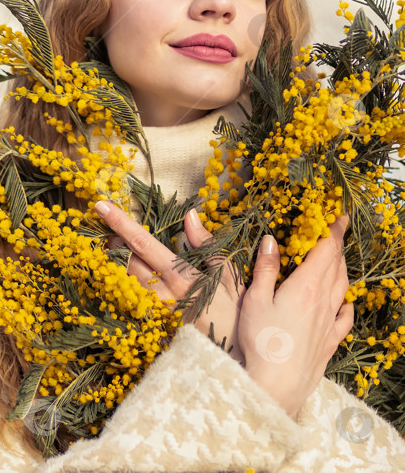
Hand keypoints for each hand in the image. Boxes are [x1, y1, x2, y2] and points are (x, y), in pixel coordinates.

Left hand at [95, 201, 245, 361]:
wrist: (236, 367)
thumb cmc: (236, 317)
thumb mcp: (229, 277)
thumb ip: (208, 245)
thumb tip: (190, 216)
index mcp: (181, 277)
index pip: (144, 244)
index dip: (121, 223)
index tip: (101, 206)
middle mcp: (162, 296)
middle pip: (125, 261)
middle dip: (114, 240)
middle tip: (109, 227)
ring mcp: (154, 315)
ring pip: (123, 282)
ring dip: (115, 262)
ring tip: (114, 248)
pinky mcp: (152, 331)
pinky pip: (130, 303)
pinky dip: (123, 286)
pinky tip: (125, 279)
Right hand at [238, 215, 353, 419]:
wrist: (276, 386)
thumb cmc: (261, 340)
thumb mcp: (256, 298)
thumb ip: (266, 268)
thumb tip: (271, 240)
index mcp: (306, 286)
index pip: (326, 250)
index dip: (333, 231)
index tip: (338, 216)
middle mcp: (324, 301)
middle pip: (336, 266)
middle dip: (337, 245)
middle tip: (336, 230)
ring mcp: (329, 323)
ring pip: (342, 287)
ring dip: (341, 268)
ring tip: (338, 259)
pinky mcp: (329, 342)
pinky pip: (345, 317)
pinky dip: (346, 302)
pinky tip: (344, 301)